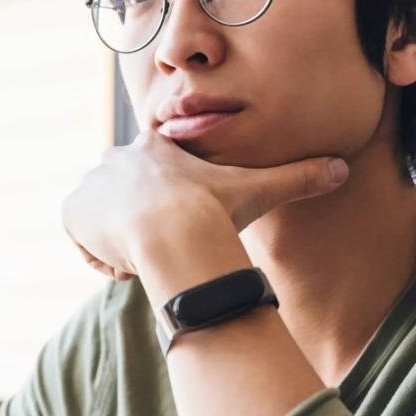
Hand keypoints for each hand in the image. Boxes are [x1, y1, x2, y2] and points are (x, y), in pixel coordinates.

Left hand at [61, 126, 348, 279]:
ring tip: (149, 261)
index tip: (179, 226)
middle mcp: (117, 159)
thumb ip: (298, 178)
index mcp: (156, 148)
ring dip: (120, 242)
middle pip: (124, 195)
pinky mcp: (72, 210)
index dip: (165, 205)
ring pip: (102, 218)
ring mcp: (92, 183)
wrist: (173, 234)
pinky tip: (126, 267)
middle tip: (165, 249)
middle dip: (140, 224)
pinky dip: (98, 257)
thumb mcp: (260, 189)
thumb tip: (343, 169)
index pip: (153, 174)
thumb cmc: (215, 212)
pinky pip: (81, 238)